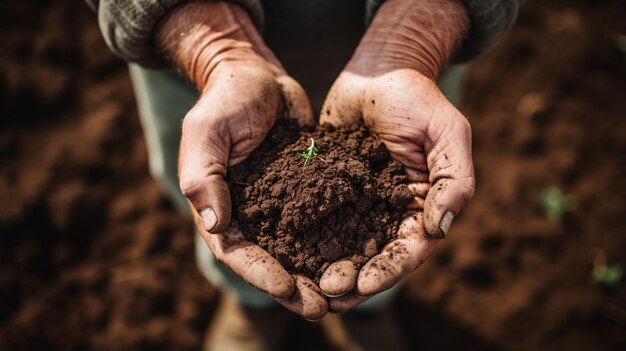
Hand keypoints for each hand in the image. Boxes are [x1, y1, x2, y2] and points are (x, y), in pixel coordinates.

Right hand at [156, 1, 326, 318]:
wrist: (255, 75)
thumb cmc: (225, 101)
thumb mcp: (206, 133)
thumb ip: (204, 177)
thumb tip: (214, 224)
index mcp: (221, 207)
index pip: (236, 251)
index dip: (260, 273)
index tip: (286, 288)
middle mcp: (250, 214)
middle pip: (270, 260)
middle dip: (294, 287)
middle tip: (320, 307)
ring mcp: (279, 205)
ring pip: (298, 249)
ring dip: (318, 274)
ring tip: (344, 293)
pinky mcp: (306, 190)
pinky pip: (320, 221)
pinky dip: (336, 241)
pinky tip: (360, 255)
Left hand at [317, 0, 474, 310]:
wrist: (376, 73)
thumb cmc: (417, 98)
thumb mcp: (447, 132)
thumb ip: (454, 179)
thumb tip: (440, 229)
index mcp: (423, 206)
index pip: (411, 248)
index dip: (390, 269)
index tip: (366, 283)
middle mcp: (391, 212)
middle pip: (375, 256)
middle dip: (354, 278)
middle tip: (330, 293)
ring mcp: (359, 204)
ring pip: (345, 246)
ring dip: (329, 269)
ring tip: (308, 287)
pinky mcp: (330, 192)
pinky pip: (319, 221)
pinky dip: (308, 241)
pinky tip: (289, 254)